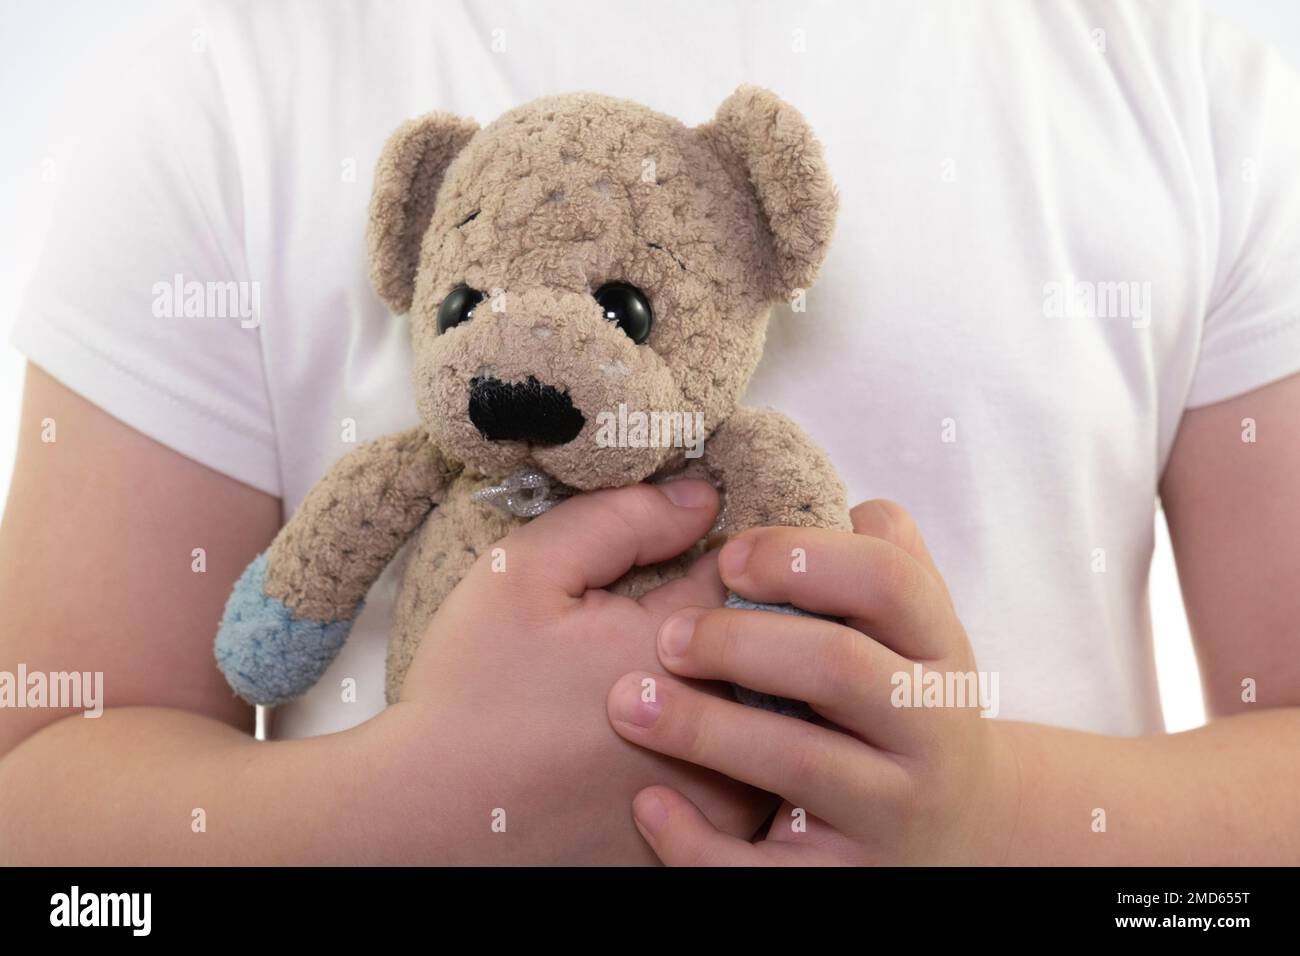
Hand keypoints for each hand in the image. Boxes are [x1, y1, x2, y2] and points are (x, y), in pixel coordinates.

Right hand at [384, 480, 771, 863]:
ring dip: (756, 688)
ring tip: (684, 679)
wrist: (435, 822)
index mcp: (687, 649)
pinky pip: (756, 782)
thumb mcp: (525, 573)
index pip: (759, 578)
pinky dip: (736, 754)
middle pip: (784, 650)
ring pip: (778, 717)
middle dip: (754, 623)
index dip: (738, 560)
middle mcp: (724, 726)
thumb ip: (623, 520)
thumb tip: (706, 498)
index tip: (709, 560)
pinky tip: (684, 740)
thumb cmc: (473, 692)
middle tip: (692, 624)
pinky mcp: (710, 851)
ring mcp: (724, 796)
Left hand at [606, 500, 1020, 864]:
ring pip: (796, 764)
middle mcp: (929, 732)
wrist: (962, 838)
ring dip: (701, 729)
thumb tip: (845, 504)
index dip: (804, 558)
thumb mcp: (918, 635)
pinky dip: (697, 841)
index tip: (727, 556)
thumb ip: (889, 562)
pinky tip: (646, 804)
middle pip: (837, 666)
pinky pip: (763, 871)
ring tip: (628, 703)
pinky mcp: (846, 883)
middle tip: (666, 636)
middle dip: (740, 641)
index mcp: (940, 653)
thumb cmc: (908, 708)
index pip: (889, 582)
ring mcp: (892, 813)